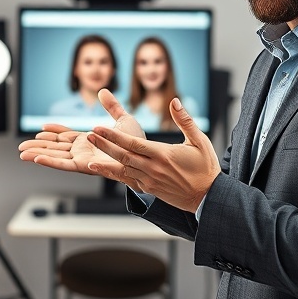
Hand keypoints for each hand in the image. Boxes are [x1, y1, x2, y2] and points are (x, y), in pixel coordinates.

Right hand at [18, 90, 144, 174]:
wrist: (147, 158)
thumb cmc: (140, 144)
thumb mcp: (124, 120)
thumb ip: (112, 107)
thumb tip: (103, 91)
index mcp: (91, 141)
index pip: (66, 137)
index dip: (53, 133)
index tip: (41, 129)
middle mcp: (85, 151)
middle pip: (56, 148)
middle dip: (38, 147)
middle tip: (21, 148)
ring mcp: (84, 159)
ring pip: (56, 156)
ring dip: (38, 154)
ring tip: (22, 153)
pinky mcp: (86, 166)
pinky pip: (65, 164)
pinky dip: (50, 162)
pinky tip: (36, 160)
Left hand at [86, 93, 219, 212]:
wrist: (208, 197)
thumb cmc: (205, 167)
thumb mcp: (200, 140)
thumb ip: (185, 120)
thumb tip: (174, 101)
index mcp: (163, 155)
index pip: (133, 144)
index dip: (113, 136)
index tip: (99, 128)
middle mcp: (153, 169)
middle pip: (123, 156)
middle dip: (104, 146)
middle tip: (89, 136)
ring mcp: (150, 181)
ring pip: (123, 171)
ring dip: (106, 163)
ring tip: (89, 159)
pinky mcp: (150, 189)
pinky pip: (128, 181)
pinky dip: (115, 176)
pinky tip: (105, 172)